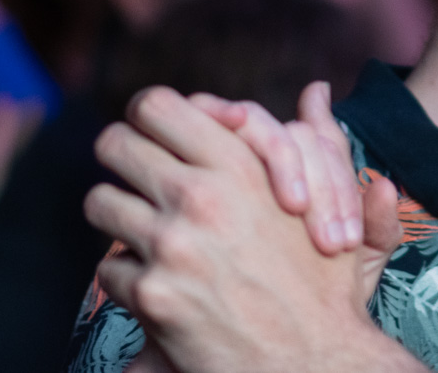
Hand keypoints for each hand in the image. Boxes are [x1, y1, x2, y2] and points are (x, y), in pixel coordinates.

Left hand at [83, 87, 413, 372]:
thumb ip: (325, 141)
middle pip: (114, 144)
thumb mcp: (336, 201)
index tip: (154, 140)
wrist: (315, 359)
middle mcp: (202, 195)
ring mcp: (173, 244)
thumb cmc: (328, 283)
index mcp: (241, 163)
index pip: (157, 106)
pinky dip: (130, 280)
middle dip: (120, 160)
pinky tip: (161, 289)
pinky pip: (112, 268)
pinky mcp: (154, 294)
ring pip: (101, 203)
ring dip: (119, 218)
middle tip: (133, 179)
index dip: (148, 120)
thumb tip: (317, 90)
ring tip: (143, 235)